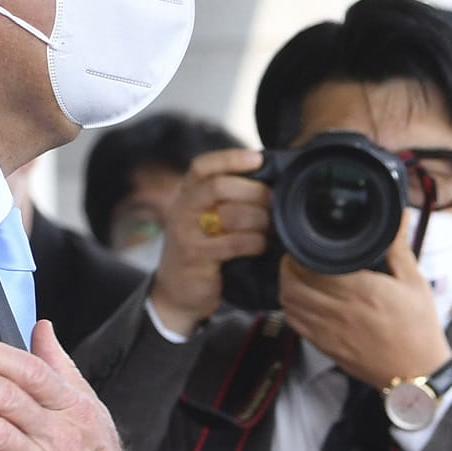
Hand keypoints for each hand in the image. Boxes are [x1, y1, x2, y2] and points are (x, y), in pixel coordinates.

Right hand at [149, 149, 270, 335]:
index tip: (258, 158)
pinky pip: (233, 243)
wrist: (178, 291)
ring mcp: (185, 232)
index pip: (203, 166)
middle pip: (219, 186)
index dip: (230, 158)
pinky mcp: (194, 256)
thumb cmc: (203, 249)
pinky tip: (261, 245)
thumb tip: (269, 177)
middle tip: (274, 200)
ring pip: (229, 214)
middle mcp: (182, 208)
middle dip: (254, 191)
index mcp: (188, 194)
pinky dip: (254, 242)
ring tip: (270, 226)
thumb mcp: (207, 218)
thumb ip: (228, 199)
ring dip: (259, 219)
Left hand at [278, 210, 451, 390]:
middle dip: (288, 265)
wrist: (417, 373)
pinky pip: (295, 324)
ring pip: (289, 304)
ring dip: (287, 285)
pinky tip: (302, 300)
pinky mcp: (326, 347)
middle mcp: (340, 311)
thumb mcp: (414, 282)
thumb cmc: (418, 328)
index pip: (313, 265)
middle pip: (292, 283)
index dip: (302, 251)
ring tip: (296, 275)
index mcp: (361, 290)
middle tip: (296, 256)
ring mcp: (329, 332)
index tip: (306, 243)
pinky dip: (291, 308)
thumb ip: (399, 247)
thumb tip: (399, 216)